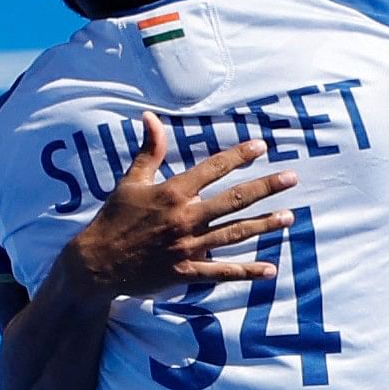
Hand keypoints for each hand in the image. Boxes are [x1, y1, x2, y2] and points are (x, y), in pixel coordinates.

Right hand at [61, 116, 292, 303]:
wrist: (96, 262)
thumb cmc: (114, 218)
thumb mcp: (131, 181)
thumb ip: (149, 150)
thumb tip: (150, 117)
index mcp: (173, 192)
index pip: (213, 169)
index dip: (239, 156)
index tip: (262, 147)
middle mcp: (186, 217)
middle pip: (234, 199)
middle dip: (266, 187)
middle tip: (292, 178)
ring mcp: (188, 245)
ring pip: (235, 233)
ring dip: (264, 225)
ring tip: (289, 217)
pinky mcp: (186, 270)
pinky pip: (222, 271)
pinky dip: (246, 272)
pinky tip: (269, 269)